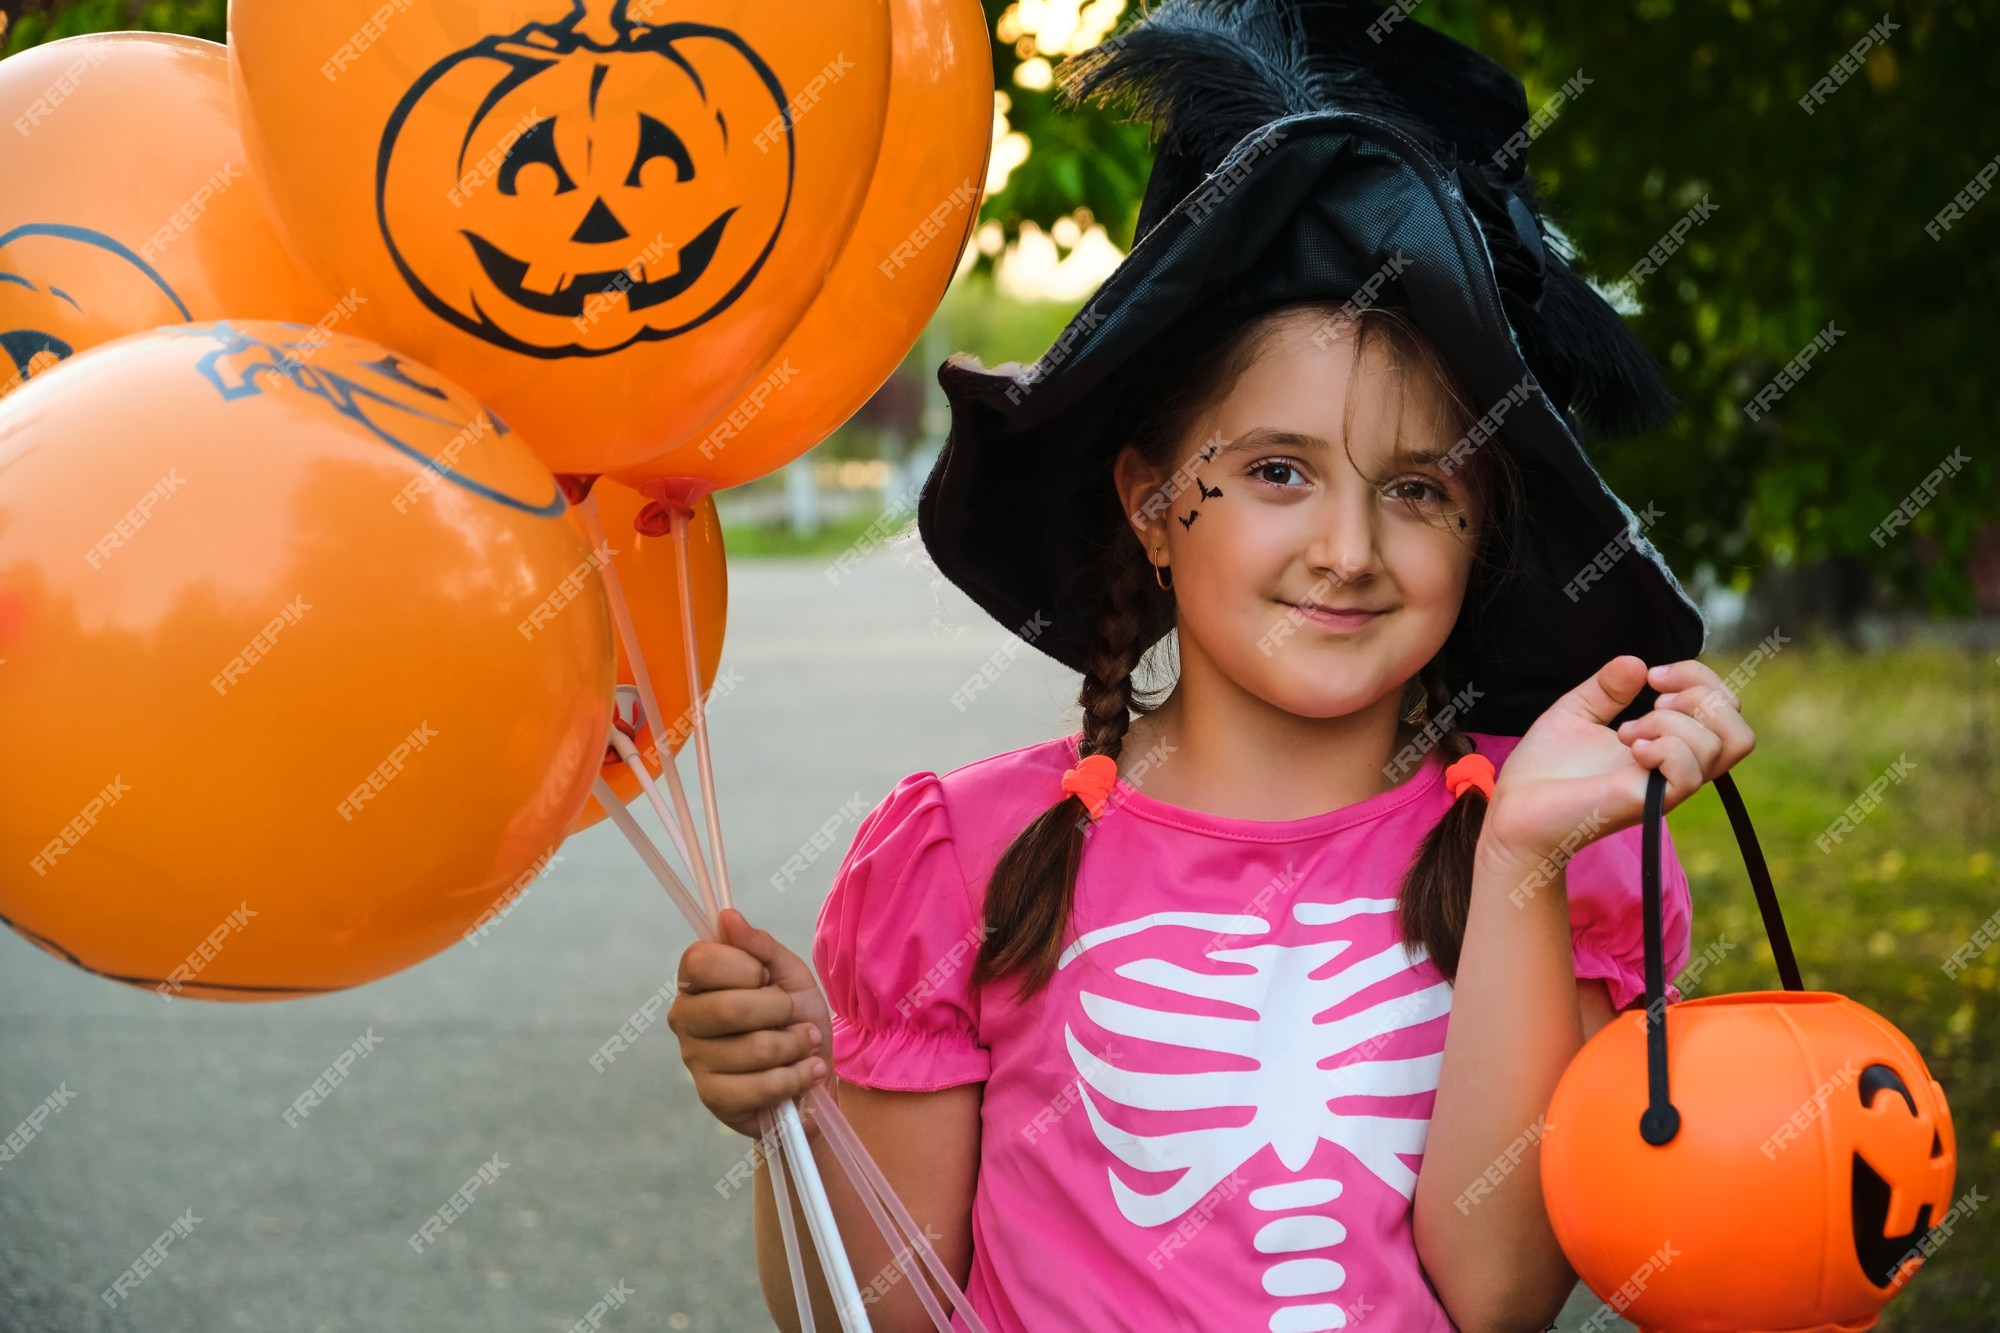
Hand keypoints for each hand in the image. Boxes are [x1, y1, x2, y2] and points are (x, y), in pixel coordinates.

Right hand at [667, 908, 833, 1137]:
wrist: (813, 1071)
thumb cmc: (795, 1018)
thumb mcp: (789, 974)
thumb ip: (760, 946)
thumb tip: (727, 916)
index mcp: (696, 981)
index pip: (700, 960)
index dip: (745, 967)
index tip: (766, 978)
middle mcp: (685, 1018)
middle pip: (729, 1008)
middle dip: (780, 1010)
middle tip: (793, 1015)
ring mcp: (695, 1060)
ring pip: (753, 1049)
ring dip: (796, 1046)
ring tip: (806, 1045)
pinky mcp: (713, 1097)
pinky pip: (759, 1087)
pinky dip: (796, 1077)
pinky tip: (806, 1072)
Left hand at [1478, 655, 1755, 869]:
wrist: (1514, 810)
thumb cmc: (1544, 770)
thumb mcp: (1577, 712)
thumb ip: (1608, 688)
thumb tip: (1637, 663)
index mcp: (1668, 747)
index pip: (1724, 711)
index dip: (1699, 679)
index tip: (1651, 674)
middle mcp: (1676, 770)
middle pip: (1740, 732)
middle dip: (1703, 695)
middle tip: (1653, 697)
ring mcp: (1665, 789)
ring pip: (1720, 747)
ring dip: (1672, 722)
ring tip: (1626, 732)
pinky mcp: (1647, 802)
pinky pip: (1690, 772)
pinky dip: (1665, 747)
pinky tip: (1629, 746)